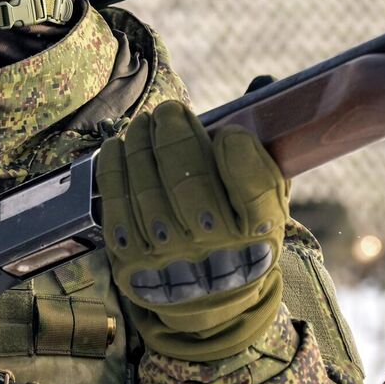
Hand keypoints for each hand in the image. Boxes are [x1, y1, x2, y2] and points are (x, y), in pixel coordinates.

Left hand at [96, 101, 287, 361]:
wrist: (212, 303)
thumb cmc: (241, 237)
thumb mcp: (270, 201)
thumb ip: (263, 143)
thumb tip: (262, 80)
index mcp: (258, 234)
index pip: (250, 184)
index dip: (236, 149)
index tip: (227, 132)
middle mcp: (213, 249)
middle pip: (188, 178)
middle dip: (174, 133)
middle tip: (169, 110)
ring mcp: (168, 256)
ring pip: (146, 186)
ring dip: (140, 143)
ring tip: (144, 123)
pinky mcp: (130, 259)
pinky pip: (116, 203)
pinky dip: (114, 167)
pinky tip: (120, 145)